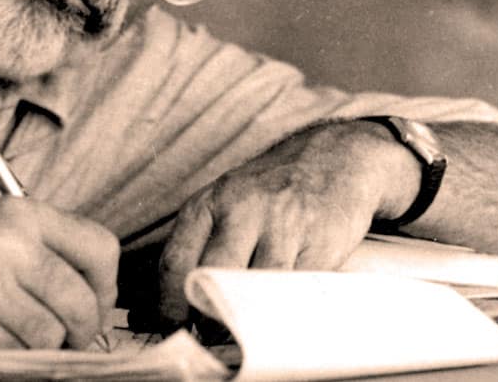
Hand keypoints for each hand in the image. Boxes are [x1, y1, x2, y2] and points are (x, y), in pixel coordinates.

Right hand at [0, 197, 118, 353]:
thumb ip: (43, 256)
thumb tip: (100, 303)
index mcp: (17, 214)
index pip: (101, 249)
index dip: (103, 288)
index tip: (91, 305)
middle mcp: (4, 243)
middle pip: (82, 303)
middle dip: (77, 332)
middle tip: (59, 340)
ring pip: (48, 338)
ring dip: (33, 349)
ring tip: (2, 334)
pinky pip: (11, 358)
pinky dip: (0, 360)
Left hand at [157, 120, 418, 324]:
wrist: (335, 158)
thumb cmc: (271, 192)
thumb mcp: (226, 204)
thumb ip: (199, 249)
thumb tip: (163, 311)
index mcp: (210, 203)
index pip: (175, 262)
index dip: (170, 306)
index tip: (174, 331)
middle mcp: (242, 210)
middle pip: (213, 277)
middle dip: (208, 317)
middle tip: (210, 339)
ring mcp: (283, 225)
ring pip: (256, 290)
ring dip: (248, 321)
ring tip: (245, 332)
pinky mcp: (320, 242)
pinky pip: (296, 291)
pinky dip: (285, 311)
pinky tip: (280, 316)